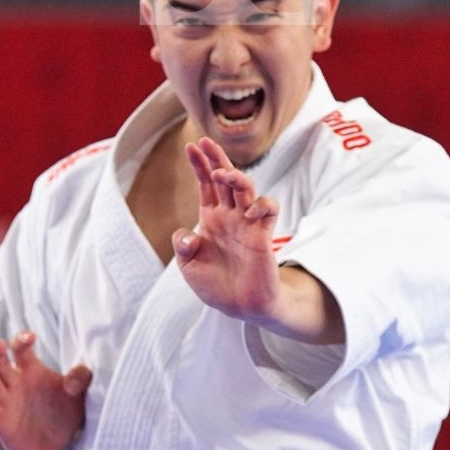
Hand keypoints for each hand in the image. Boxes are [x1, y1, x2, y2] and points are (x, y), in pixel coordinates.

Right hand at [0, 331, 91, 449]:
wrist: (58, 447)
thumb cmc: (63, 414)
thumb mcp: (78, 396)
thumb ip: (80, 380)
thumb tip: (77, 376)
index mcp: (32, 371)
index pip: (21, 350)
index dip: (22, 340)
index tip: (30, 337)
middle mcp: (15, 383)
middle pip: (0, 362)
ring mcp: (5, 402)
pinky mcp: (0, 423)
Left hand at [172, 137, 283, 324]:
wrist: (240, 307)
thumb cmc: (215, 286)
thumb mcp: (188, 267)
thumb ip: (182, 247)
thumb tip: (187, 234)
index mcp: (211, 219)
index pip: (206, 185)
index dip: (199, 165)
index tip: (191, 146)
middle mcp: (230, 216)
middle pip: (225, 178)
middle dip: (216, 158)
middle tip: (206, 141)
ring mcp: (247, 223)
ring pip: (246, 188)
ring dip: (235, 176)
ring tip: (222, 174)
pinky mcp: (263, 234)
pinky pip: (268, 208)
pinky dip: (260, 204)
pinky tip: (248, 212)